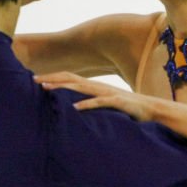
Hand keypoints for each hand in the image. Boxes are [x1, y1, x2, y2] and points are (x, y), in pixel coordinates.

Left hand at [34, 71, 157, 121]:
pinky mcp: (117, 102)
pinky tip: (74, 108)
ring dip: (63, 88)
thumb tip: (74, 108)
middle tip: (34, 80)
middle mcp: (99, 86)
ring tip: (46, 90)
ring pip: (81, 87)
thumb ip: (92, 103)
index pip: (70, 78)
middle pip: (71, 78)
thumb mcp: (105, 104)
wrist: (152, 109)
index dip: (54, 77)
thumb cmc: (127, 109)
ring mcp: (108, 93)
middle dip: (52, 78)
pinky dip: (86, 104)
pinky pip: (100, 102)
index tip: (36, 79)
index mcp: (95, 86)